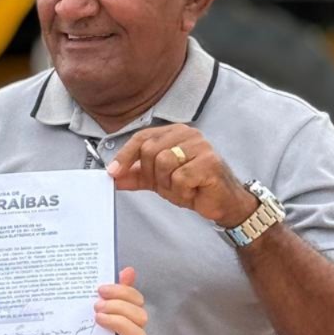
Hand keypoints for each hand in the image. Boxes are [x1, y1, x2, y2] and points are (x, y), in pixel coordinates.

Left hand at [96, 266, 148, 334]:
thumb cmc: (79, 333)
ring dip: (122, 324)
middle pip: (140, 317)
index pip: (136, 300)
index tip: (100, 289)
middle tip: (97, 306)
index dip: (122, 292)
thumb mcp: (91, 310)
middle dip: (119, 307)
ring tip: (99, 318)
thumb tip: (129, 270)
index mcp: (124, 317)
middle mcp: (128, 334)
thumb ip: (110, 291)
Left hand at [106, 124, 257, 226]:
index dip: (124, 155)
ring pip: (163, 163)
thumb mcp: (158, 180)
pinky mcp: (209, 162)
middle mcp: (188, 134)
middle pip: (149, 151)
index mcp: (174, 132)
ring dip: (168, 184)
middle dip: (152, 175)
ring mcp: (201, 146)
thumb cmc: (193, 185)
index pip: (142, 138)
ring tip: (182, 188)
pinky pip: (180, 178)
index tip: (112, 172)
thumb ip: (135, 175)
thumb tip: (112, 176)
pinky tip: (193, 191)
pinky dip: (181, 191)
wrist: (221, 202)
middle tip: (167, 185)